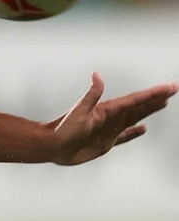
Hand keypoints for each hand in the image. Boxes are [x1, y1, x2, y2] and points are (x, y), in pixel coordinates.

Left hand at [49, 73, 176, 165]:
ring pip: (134, 118)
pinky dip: (135, 132)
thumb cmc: (64, 129)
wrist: (53, 146)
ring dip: (148, 111)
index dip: (154, 94)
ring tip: (162, 104)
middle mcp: (111, 118)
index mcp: (108, 109)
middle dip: (155, 98)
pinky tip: (143, 129)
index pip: (135, 99)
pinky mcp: (106, 142)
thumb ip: (91, 94)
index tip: (170, 87)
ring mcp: (109, 129)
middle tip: (172, 90)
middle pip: (138, 106)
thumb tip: (96, 74)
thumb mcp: (79, 111)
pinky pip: (125, 136)